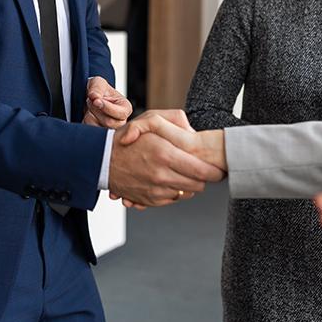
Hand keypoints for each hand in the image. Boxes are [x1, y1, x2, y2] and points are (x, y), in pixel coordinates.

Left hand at [83, 76, 130, 128]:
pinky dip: (85, 122)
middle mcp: (120, 122)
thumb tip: (95, 97)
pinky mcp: (99, 136)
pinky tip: (88, 115)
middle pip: (109, 123)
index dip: (107, 107)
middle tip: (91, 101)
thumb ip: (97, 88)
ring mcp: (110, 130)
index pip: (120, 113)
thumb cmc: (98, 90)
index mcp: (125, 108)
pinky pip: (89, 133)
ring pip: (97, 128)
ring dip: (89, 116)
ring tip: (90, 108)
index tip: (96, 101)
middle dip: (96, 110)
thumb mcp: (98, 82)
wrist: (89, 99)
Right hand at [107, 110, 223, 206]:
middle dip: (204, 178)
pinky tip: (170, 179)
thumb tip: (195, 135)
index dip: (214, 172)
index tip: (220, 170)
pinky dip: (176, 190)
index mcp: (165, 154)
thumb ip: (177, 123)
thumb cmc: (128, 139)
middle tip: (205, 171)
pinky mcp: (150, 200)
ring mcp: (155, 190)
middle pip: (198, 185)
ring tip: (185, 173)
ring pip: (187, 193)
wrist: (102, 159)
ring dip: (190, 184)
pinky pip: (173, 199)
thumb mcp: (151, 121)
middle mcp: (161, 175)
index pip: (202, 171)